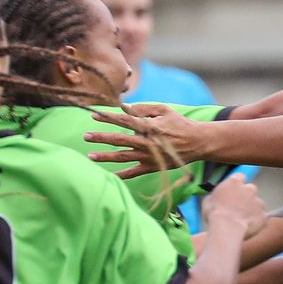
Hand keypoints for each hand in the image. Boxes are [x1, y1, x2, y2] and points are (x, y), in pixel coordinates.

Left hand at [86, 103, 209, 178]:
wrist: (197, 143)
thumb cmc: (179, 123)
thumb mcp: (164, 110)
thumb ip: (144, 108)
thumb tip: (124, 107)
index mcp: (148, 126)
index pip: (123, 120)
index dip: (107, 117)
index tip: (93, 115)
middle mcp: (146, 142)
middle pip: (118, 139)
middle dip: (100, 137)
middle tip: (85, 136)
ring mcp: (148, 156)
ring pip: (122, 156)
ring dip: (105, 156)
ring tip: (89, 155)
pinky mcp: (152, 166)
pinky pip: (134, 172)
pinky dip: (121, 175)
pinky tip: (109, 176)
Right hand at [201, 173, 266, 238]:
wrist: (227, 229)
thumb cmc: (214, 214)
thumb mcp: (208, 201)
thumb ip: (215, 196)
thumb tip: (214, 197)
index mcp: (235, 183)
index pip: (240, 176)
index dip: (237, 184)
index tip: (234, 190)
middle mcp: (249, 189)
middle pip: (250, 189)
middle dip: (246, 196)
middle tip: (238, 207)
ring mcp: (258, 202)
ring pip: (257, 203)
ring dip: (251, 209)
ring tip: (241, 220)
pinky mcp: (263, 215)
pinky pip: (261, 217)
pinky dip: (256, 221)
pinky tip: (247, 227)